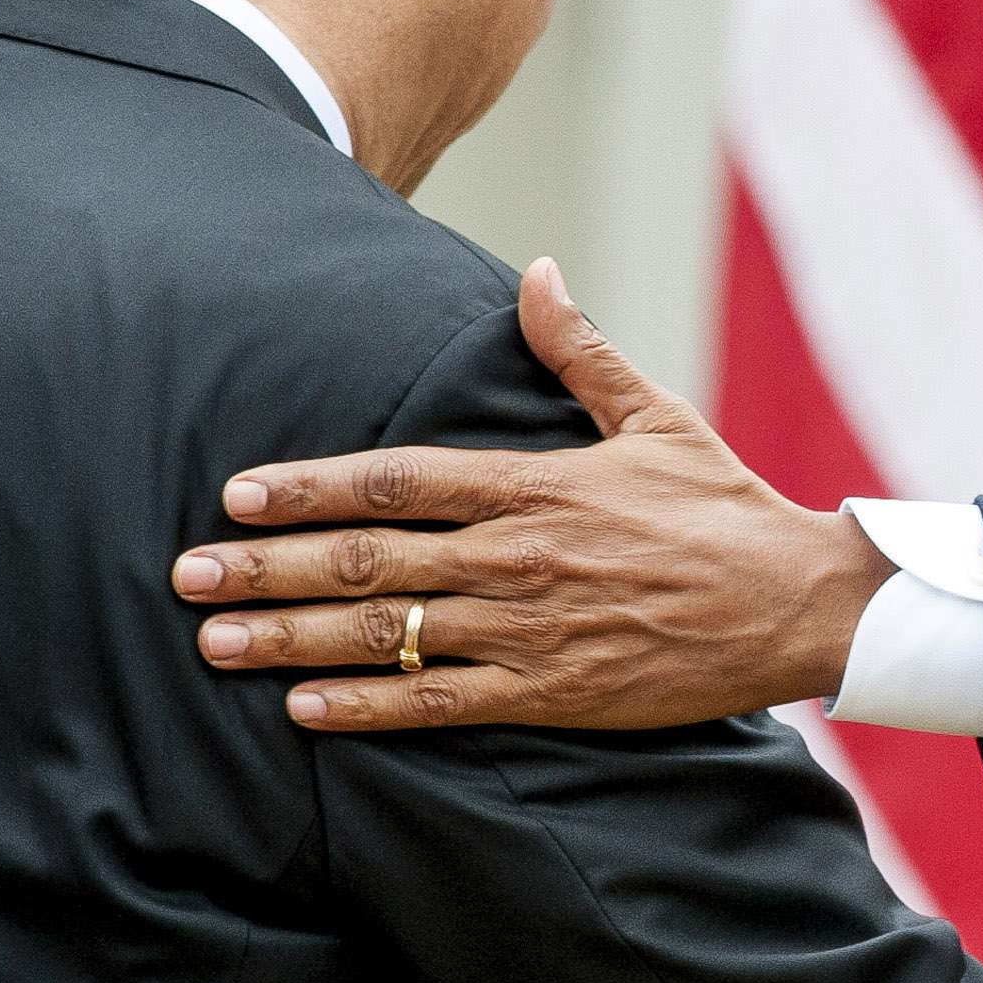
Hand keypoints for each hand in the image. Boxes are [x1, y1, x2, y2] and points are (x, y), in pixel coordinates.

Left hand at [173, 261, 889, 730]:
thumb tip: (537, 274)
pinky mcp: (551, 693)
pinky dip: (366, 708)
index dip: (307, 488)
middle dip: (266, 569)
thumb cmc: (724, 508)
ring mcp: (529, 631)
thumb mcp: (654, 416)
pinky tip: (303, 708)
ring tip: (216, 643)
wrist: (796, 604)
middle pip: (367, 562)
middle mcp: (517, 558)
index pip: (396, 481)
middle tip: (186, 577)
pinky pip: (439, 705)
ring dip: (292, 640)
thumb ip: (578, 353)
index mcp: (535, 487)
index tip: (237, 497)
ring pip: (387, 636)